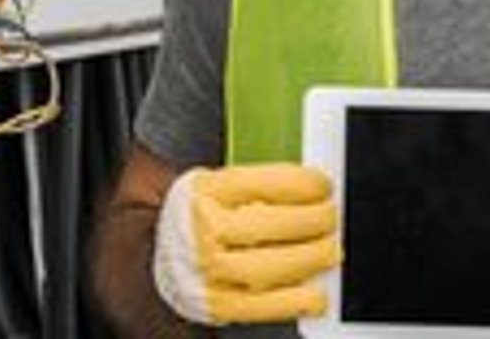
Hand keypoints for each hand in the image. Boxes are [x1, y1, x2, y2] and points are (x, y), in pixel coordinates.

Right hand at [152, 163, 341, 324]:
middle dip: (312, 222)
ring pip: (264, 269)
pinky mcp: (213, 303)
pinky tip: (315, 295)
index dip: (303, 185)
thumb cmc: (203, 207)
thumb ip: (265, 183)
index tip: (324, 186)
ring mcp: (206, 269)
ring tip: (330, 251)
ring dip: (308, 260)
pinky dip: (292, 302)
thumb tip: (316, 189)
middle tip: (333, 218)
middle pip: (267, 226)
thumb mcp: (223, 181)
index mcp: (210, 189)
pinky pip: (257, 308)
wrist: (156, 241)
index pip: (264, 183)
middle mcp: (204, 229)